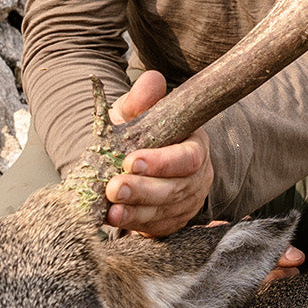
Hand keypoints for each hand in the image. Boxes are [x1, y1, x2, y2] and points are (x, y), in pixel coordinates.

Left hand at [104, 71, 214, 236]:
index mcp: (194, 145)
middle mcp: (196, 177)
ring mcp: (186, 202)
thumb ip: (142, 99)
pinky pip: (156, 227)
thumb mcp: (138, 113)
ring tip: (111, 209)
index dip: (162, 162)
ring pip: (164, 211)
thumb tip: (152, 80)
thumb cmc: (141, 133)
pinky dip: (134, 224)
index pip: (187, 157)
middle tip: (115, 187)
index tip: (132, 161)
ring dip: (135, 211)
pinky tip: (114, 219)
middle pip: (175, 188)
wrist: (135, 162)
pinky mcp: (171, 222)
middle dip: (143, 190)